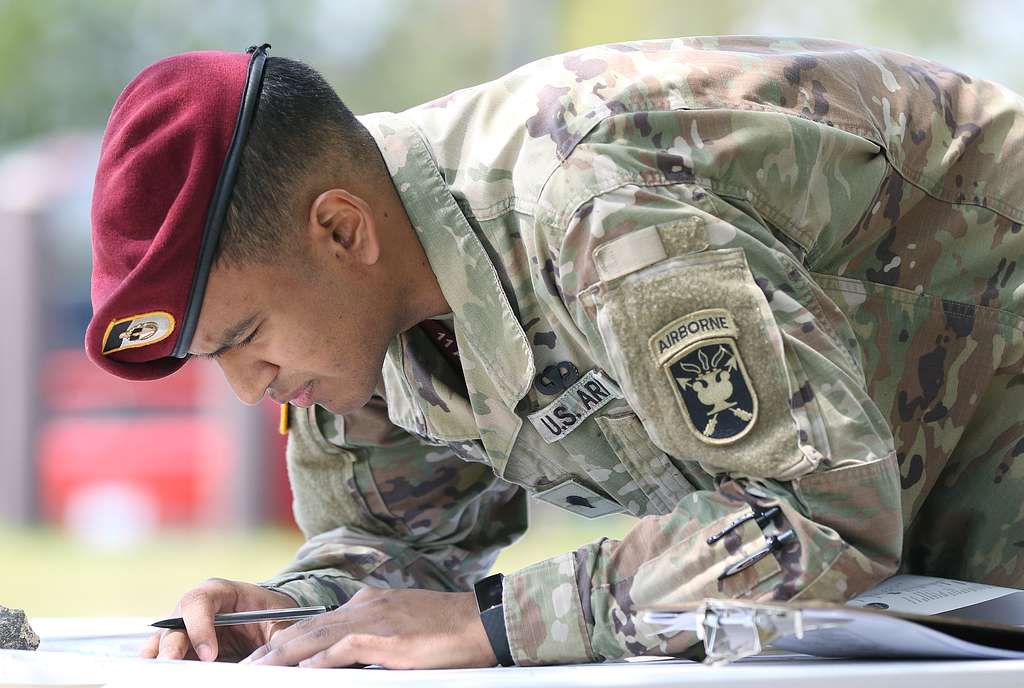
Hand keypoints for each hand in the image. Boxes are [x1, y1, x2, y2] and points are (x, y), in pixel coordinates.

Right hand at [140, 578, 297, 661]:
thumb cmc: (271, 613)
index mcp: (219, 592)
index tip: (210, 654)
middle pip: (173, 624)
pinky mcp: (184, 648)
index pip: (198, 602)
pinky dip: (163, 666)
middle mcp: (195, 608)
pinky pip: (165, 656)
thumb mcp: (280, 620)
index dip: (199, 627)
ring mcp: (185, 628)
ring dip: (162, 657)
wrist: (268, 618)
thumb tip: (273, 659)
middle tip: (173, 666)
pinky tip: (163, 676)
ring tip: (162, 674)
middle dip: (172, 648)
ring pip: (163, 641)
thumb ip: (276, 636)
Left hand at [242, 587, 496, 668]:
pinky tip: (301, 671)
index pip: (318, 623)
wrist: (481, 620)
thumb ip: (374, 641)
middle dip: (274, 648)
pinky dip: (319, 661)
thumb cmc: (449, 630)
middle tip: (248, 666)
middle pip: (308, 629)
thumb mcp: (404, 631)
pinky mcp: (385, 639)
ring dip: (283, 656)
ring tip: (258, 670)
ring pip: (316, 638)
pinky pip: (343, 650)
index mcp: (369, 605)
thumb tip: (346, 661)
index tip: (266, 654)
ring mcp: (374, 620)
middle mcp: (365, 607)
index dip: (288, 639)